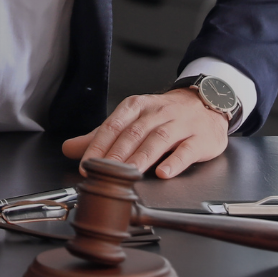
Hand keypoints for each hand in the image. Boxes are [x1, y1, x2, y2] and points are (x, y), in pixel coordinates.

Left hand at [61, 89, 229, 178]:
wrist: (207, 103)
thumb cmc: (165, 115)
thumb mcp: (132, 120)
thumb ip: (102, 136)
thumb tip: (70, 148)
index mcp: (137, 107)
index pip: (114, 125)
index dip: (99, 145)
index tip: (87, 163)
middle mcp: (158, 113)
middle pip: (134, 133)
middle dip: (117, 153)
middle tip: (104, 172)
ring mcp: (181, 125)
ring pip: (159, 140)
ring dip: (142, 157)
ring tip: (130, 173)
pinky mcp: (200, 138)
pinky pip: (187, 150)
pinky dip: (175, 162)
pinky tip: (164, 173)